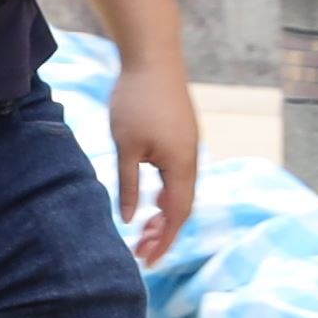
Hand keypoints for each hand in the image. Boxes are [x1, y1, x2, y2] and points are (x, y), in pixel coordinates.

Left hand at [105, 51, 202, 267]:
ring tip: (142, 231)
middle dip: (162, 233)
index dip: (163, 241)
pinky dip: (165, 194)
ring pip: (180, 191)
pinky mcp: (182, 134)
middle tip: (139, 253)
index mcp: (181, 165)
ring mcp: (189, 145)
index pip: (176, 215)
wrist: (153, 56)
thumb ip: (129, 185)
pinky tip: (150, 197)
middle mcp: (192, 158)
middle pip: (181, 207)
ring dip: (163, 214)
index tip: (147, 261)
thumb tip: (130, 218)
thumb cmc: (136, 99)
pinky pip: (178, 175)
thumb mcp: (126, 147)